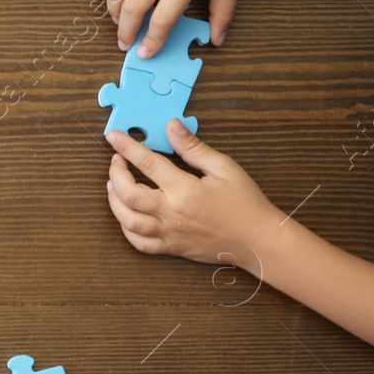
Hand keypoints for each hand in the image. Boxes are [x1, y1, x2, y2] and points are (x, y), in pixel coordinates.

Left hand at [106, 124, 284, 263]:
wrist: (259, 241)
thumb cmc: (245, 203)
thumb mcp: (224, 168)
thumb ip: (193, 147)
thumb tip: (171, 125)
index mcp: (184, 189)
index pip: (146, 163)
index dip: (126, 147)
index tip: (113, 136)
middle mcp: (171, 212)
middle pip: (128, 193)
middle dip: (115, 173)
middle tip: (116, 160)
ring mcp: (169, 233)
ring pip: (127, 220)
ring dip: (114, 201)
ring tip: (113, 186)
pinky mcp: (171, 248)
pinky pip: (139, 243)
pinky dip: (126, 229)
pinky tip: (126, 215)